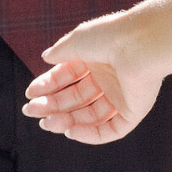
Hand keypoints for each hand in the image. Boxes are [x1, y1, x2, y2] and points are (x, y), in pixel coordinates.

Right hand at [22, 16, 163, 144]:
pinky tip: (71, 131)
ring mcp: (122, 96)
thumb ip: (61, 51)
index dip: (48, 85)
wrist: (141, 44)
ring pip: (90, 116)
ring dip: (67, 121)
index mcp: (97, 58)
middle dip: (53, 105)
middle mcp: (109, 78)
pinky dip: (90, 134)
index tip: (30, 93)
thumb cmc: (109, 37)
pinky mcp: (133, 112)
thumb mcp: (78, 41)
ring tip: (47, 123)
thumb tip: (45, 57)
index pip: (68, 76)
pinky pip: (110, 130)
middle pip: (76, 98)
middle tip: (31, 111)